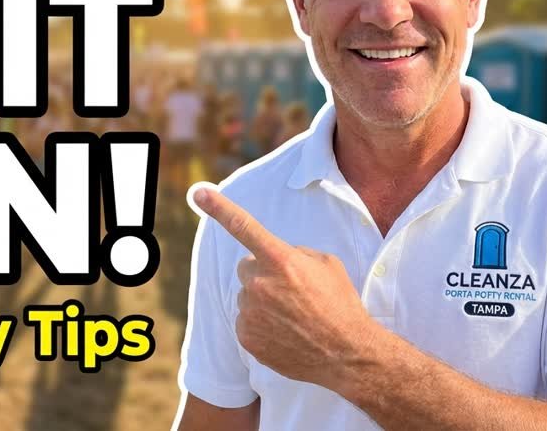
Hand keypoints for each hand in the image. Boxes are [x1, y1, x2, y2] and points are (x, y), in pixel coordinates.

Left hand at [192, 185, 379, 388]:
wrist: (347, 354)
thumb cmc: (340, 304)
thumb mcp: (327, 265)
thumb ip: (294, 253)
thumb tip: (276, 256)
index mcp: (281, 260)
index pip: (244, 227)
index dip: (219, 208)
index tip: (200, 193)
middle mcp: (260, 284)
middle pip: (247, 267)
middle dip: (263, 273)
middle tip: (290, 290)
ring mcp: (250, 311)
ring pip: (247, 295)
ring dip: (263, 300)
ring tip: (293, 315)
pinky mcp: (246, 336)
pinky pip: (245, 320)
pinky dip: (260, 323)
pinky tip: (285, 331)